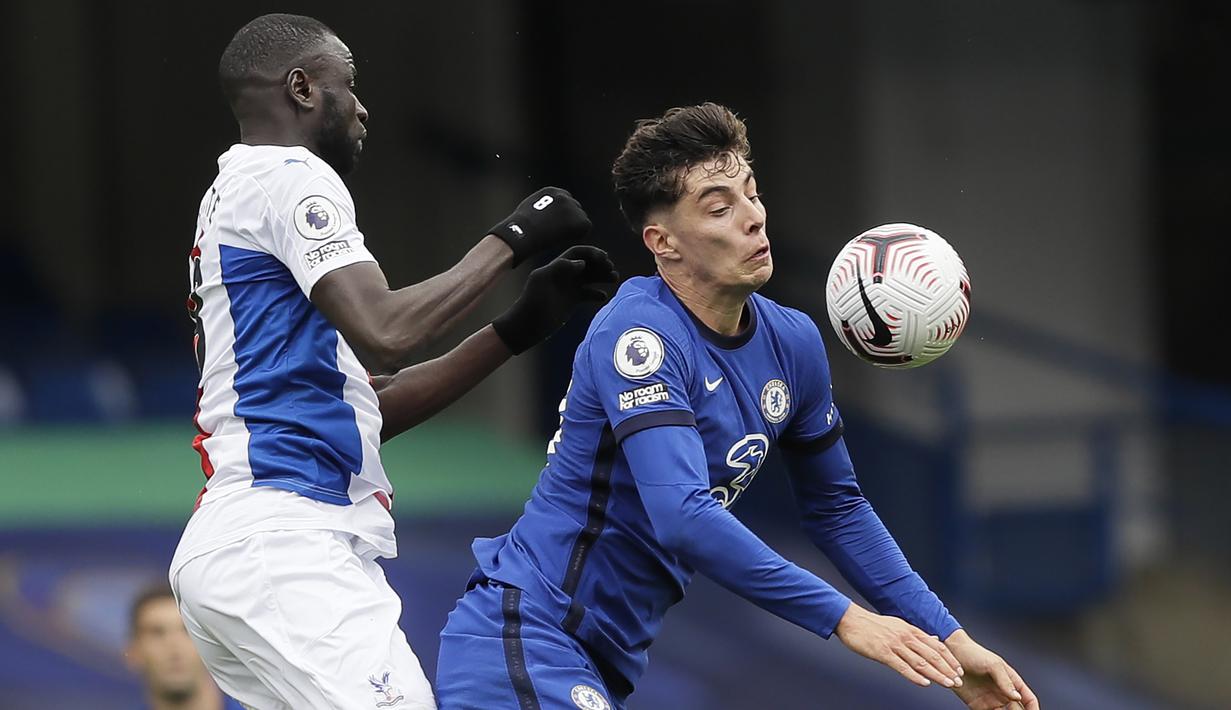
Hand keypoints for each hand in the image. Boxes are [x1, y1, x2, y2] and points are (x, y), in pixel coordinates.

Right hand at [488, 187, 592, 265]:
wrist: (522, 232)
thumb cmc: (519, 226)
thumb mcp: (529, 208)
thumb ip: (542, 206)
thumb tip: (544, 215)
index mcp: (551, 191)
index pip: (564, 201)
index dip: (563, 214)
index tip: (558, 224)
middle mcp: (564, 196)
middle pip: (575, 208)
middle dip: (570, 220)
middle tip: (562, 233)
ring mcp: (573, 207)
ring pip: (581, 218)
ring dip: (574, 228)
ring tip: (561, 237)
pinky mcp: (580, 220)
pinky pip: (585, 229)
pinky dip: (578, 235)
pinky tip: (565, 239)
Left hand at [491, 245, 617, 353]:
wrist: (528, 324)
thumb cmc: (532, 301)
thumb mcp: (542, 280)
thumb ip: (560, 268)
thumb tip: (582, 262)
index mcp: (557, 266)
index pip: (577, 253)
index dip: (591, 253)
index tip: (604, 258)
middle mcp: (564, 275)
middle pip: (587, 264)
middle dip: (600, 264)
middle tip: (611, 269)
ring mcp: (569, 288)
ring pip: (590, 278)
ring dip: (602, 276)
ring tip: (615, 278)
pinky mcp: (572, 301)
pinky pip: (588, 294)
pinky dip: (596, 294)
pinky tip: (603, 296)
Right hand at [835, 603, 964, 688]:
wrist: (851, 620)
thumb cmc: (873, 625)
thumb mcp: (899, 626)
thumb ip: (917, 635)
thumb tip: (934, 640)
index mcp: (911, 630)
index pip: (937, 646)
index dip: (950, 659)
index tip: (959, 670)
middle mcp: (906, 637)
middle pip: (932, 655)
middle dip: (947, 669)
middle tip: (959, 681)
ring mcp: (895, 645)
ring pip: (920, 662)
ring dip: (936, 674)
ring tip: (948, 684)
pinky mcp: (883, 652)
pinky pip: (901, 666)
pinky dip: (914, 676)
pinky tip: (924, 683)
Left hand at [945, 630, 1037, 708]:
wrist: (951, 654)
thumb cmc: (974, 654)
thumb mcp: (993, 664)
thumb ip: (1005, 681)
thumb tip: (1017, 697)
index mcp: (1011, 682)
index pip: (1028, 698)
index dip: (1033, 708)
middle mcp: (1003, 693)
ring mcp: (991, 701)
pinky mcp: (977, 705)